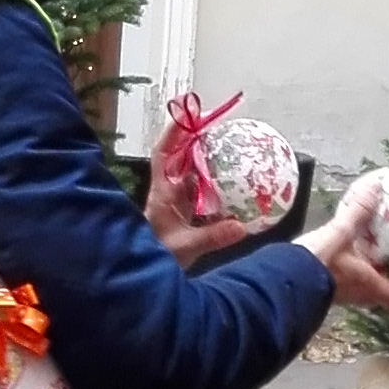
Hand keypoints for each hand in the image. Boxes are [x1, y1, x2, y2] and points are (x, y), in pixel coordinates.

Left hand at [143, 126, 254, 262]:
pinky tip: (233, 176)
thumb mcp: (186, 247)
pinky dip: (215, 178)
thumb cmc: (158, 257)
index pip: (164, 154)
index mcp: (162, 193)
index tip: (190, 113)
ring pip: (191, 168)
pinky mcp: (187, 210)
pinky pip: (202, 187)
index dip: (174, 131)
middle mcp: (169, 190)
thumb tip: (241, 227)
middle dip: (195, 134)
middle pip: (179, 154)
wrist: (147, 275)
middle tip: (219, 121)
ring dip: (206, 153)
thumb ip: (213, 237)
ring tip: (227, 139)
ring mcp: (178, 199)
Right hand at [306, 171, 388, 314]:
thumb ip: (358, 210)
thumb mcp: (339, 231)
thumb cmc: (315, 262)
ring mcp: (341, 295)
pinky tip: (348, 251)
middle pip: (385, 295)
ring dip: (374, 275)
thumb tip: (376, 186)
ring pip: (367, 289)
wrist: (279, 281)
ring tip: (376, 252)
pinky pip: (349, 283)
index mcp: (369, 284)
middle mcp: (359, 295)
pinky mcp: (325, 290)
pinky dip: (355, 270)